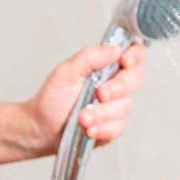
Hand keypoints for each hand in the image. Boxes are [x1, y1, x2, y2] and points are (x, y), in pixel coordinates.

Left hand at [25, 44, 145, 152]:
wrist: (42, 127)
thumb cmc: (53, 98)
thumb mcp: (66, 71)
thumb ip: (90, 57)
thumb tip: (114, 50)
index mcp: (107, 67)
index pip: (134, 55)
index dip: (135, 57)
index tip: (124, 62)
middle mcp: (116, 85)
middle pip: (137, 80)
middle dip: (118, 88)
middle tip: (99, 94)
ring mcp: (116, 107)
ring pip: (125, 107)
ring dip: (102, 113)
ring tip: (82, 118)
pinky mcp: (113, 127)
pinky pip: (118, 128)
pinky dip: (103, 129)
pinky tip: (89, 129)